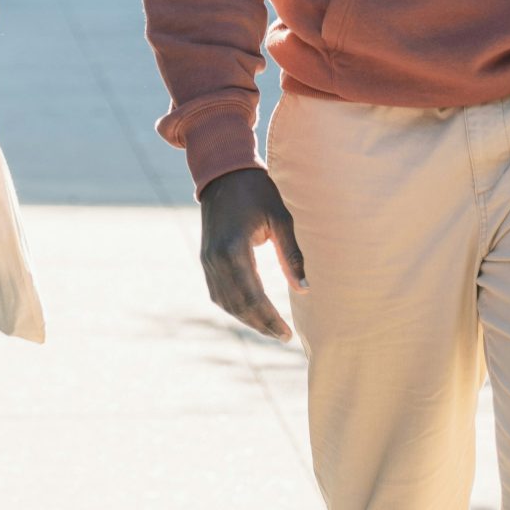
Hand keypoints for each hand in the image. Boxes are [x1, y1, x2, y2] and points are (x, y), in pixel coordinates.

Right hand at [198, 167, 306, 341]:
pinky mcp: (205, 258)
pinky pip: (218, 292)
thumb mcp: (280, 218)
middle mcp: (215, 259)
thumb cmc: (256, 192)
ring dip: (247, 319)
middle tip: (283, 337)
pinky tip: (250, 313)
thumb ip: (291, 255)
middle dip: (261, 324)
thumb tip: (304, 289)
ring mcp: (207, 260)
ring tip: (269, 328)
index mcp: (234, 249)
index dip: (270, 319)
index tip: (287, 334)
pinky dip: (234, 307)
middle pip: (238, 305)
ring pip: (226, 302)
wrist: (223, 173)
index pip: (253, 296)